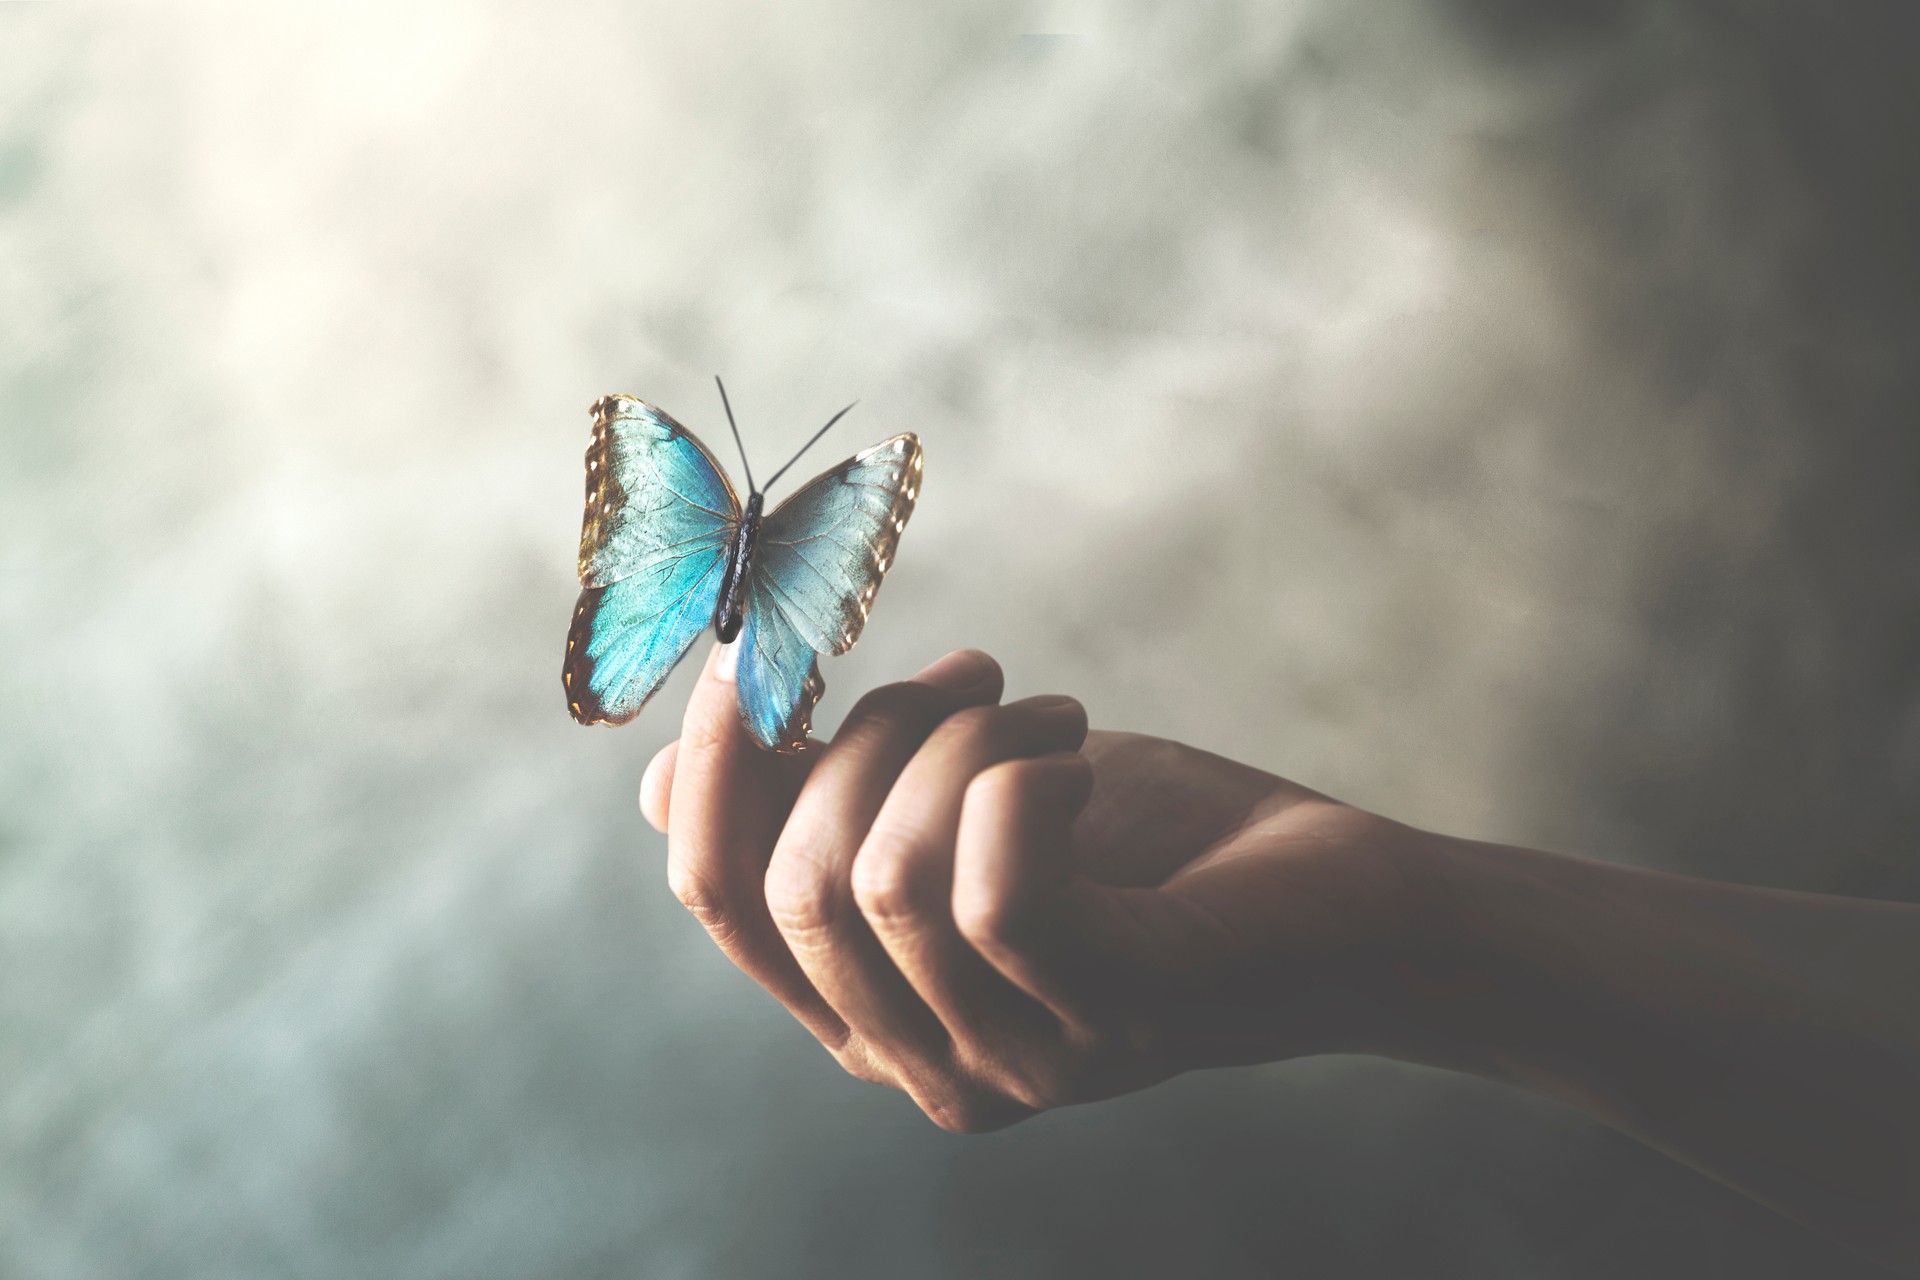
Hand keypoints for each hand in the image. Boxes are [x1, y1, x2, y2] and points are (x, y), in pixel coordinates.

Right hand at [641, 645, 1424, 1131]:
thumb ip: (822, 802)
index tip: (752, 652)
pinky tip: (1083, 763)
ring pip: (887, 879)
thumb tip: (651, 784)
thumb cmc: (1149, 843)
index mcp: (870, 1010)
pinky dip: (1024, 779)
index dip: (711, 766)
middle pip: (792, 884)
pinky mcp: (1109, 1018)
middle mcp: (925, 1063)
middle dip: (870, 736)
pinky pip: (994, 893)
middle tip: (981, 680)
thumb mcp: (954, 804)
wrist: (1342, 904)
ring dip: (963, 745)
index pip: (720, 900)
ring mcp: (1017, 1060)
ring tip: (1052, 717)